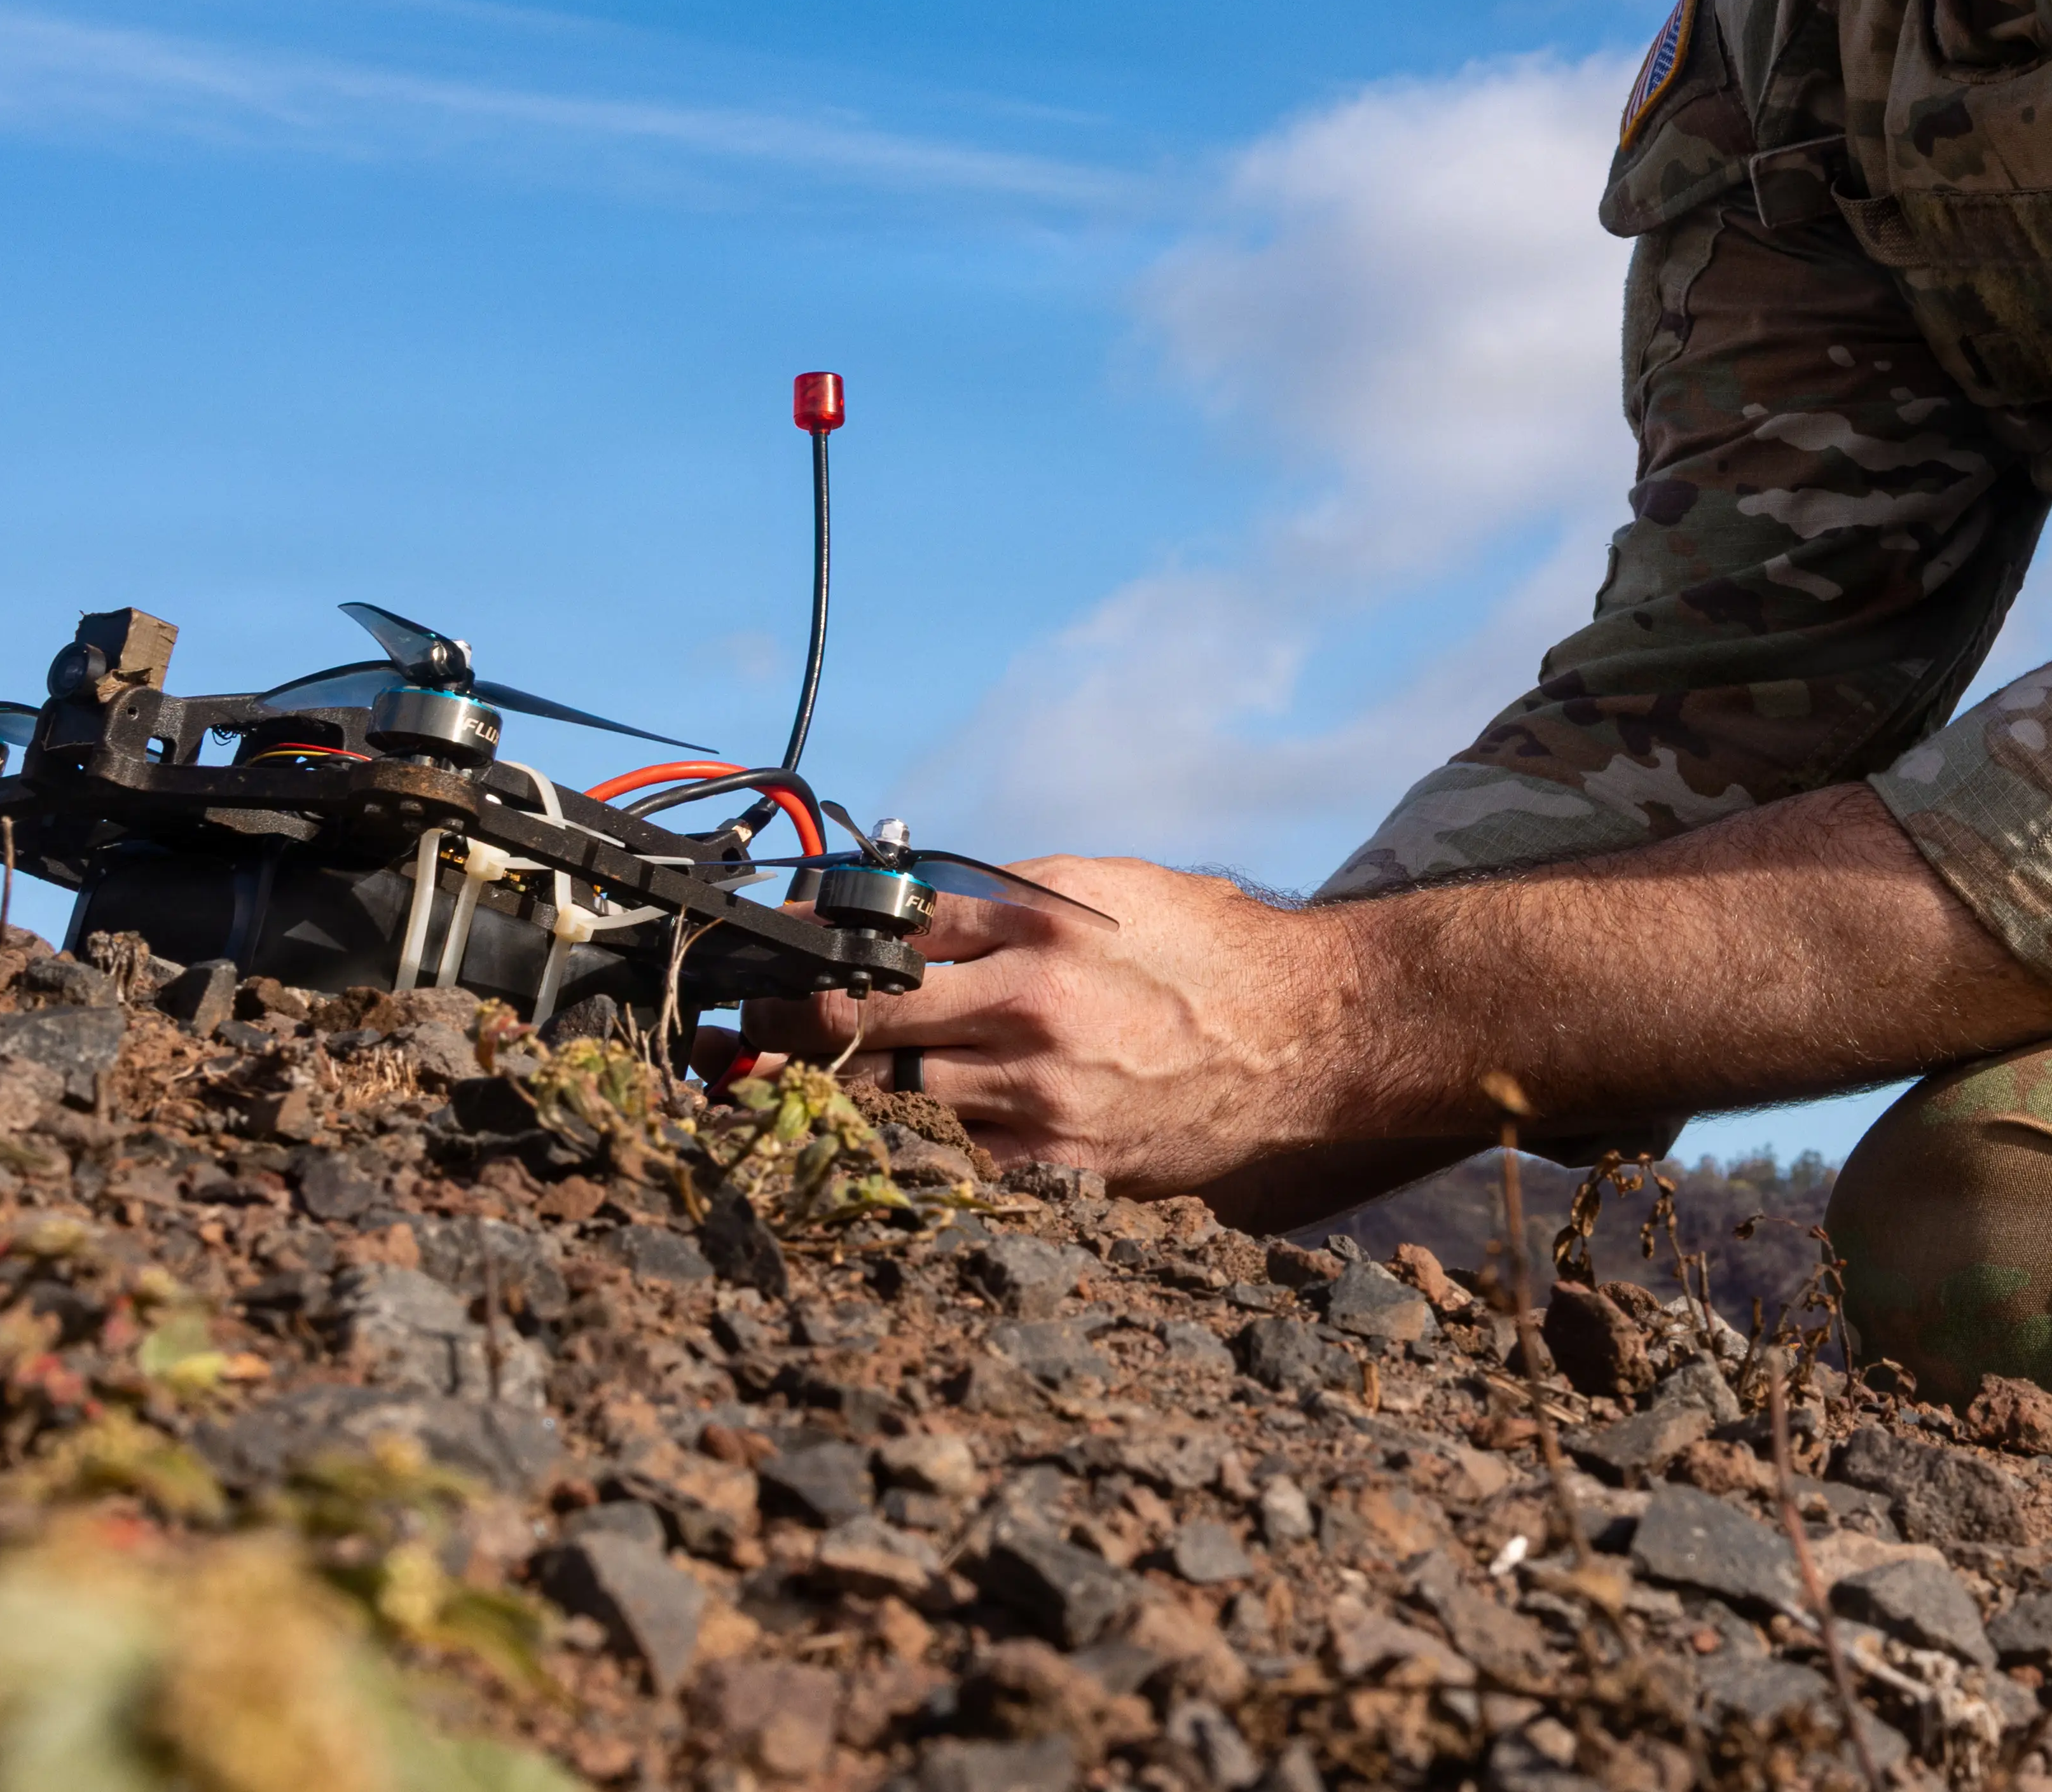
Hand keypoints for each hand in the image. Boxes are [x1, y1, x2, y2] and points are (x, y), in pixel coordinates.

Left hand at [723, 857, 1369, 1194]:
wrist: (1311, 1037)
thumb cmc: (1211, 951)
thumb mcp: (1113, 886)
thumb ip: (1008, 894)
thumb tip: (907, 900)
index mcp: (1041, 922)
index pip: (887, 922)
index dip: (811, 934)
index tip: (765, 945)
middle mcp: (1031, 1005)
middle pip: (864, 1013)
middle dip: (788, 1017)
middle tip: (740, 1022)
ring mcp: (1043, 1094)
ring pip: (891, 1095)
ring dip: (828, 1092)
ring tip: (777, 1087)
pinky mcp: (1062, 1165)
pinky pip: (951, 1164)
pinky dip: (903, 1152)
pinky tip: (868, 1146)